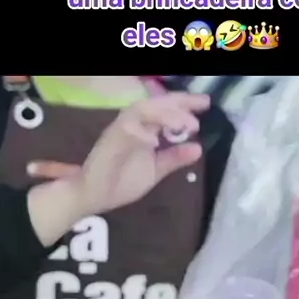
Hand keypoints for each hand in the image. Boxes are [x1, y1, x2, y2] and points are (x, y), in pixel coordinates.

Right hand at [27, 92, 208, 245]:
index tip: (206, 104)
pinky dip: (142, 131)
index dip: (185, 104)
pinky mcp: (109, 140)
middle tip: (201, 107)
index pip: (166, 109)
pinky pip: (126, 129)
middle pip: (156, 103)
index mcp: (144, 129)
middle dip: (179, 102)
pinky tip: (156, 139)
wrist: (92, 196)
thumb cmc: (120, 182)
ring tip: (186, 124)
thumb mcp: (155, 170)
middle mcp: (133, 124)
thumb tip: (198, 148)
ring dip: (166, 114)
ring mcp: (120, 130)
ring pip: (143, 110)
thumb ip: (174, 158)